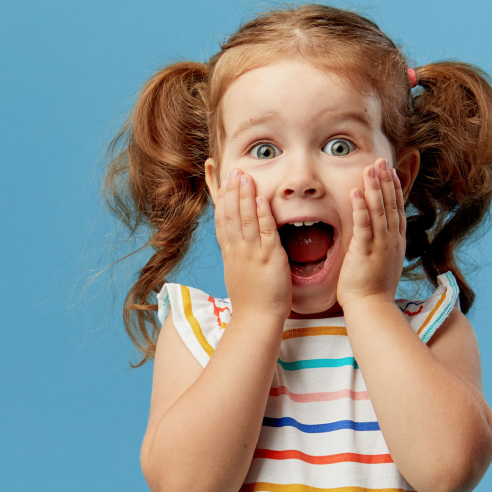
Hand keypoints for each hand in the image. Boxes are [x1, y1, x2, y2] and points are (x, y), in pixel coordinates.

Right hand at [214, 168, 291, 321]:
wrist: (257, 319)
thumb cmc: (252, 300)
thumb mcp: (239, 273)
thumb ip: (238, 255)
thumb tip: (237, 244)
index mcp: (231, 253)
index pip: (222, 221)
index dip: (222, 200)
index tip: (223, 182)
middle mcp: (238, 251)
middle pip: (231, 216)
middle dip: (232, 192)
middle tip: (233, 171)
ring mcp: (252, 254)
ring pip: (246, 219)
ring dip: (244, 196)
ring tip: (244, 177)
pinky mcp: (269, 258)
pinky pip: (265, 232)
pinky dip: (262, 214)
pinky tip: (261, 198)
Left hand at [337, 158, 406, 309]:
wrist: (372, 307)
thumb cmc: (373, 288)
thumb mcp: (384, 261)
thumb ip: (383, 244)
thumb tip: (382, 234)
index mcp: (396, 241)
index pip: (397, 208)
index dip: (394, 187)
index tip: (389, 170)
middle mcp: (392, 240)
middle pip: (391, 204)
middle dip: (385, 180)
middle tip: (381, 160)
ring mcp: (380, 246)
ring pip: (379, 210)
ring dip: (374, 188)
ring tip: (370, 168)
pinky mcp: (366, 252)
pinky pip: (364, 226)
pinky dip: (360, 208)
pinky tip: (356, 192)